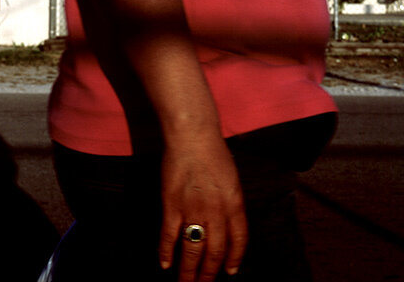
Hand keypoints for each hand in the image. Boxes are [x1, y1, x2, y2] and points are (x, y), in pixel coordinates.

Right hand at [158, 135, 247, 280]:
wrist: (193, 136)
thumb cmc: (214, 153)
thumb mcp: (232, 180)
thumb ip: (230, 204)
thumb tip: (227, 225)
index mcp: (235, 204)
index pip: (238, 241)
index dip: (234, 260)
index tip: (229, 272)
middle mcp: (216, 212)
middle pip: (214, 252)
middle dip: (209, 274)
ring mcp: (193, 210)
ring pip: (192, 250)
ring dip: (188, 271)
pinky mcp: (171, 205)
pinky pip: (169, 236)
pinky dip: (166, 252)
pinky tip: (165, 264)